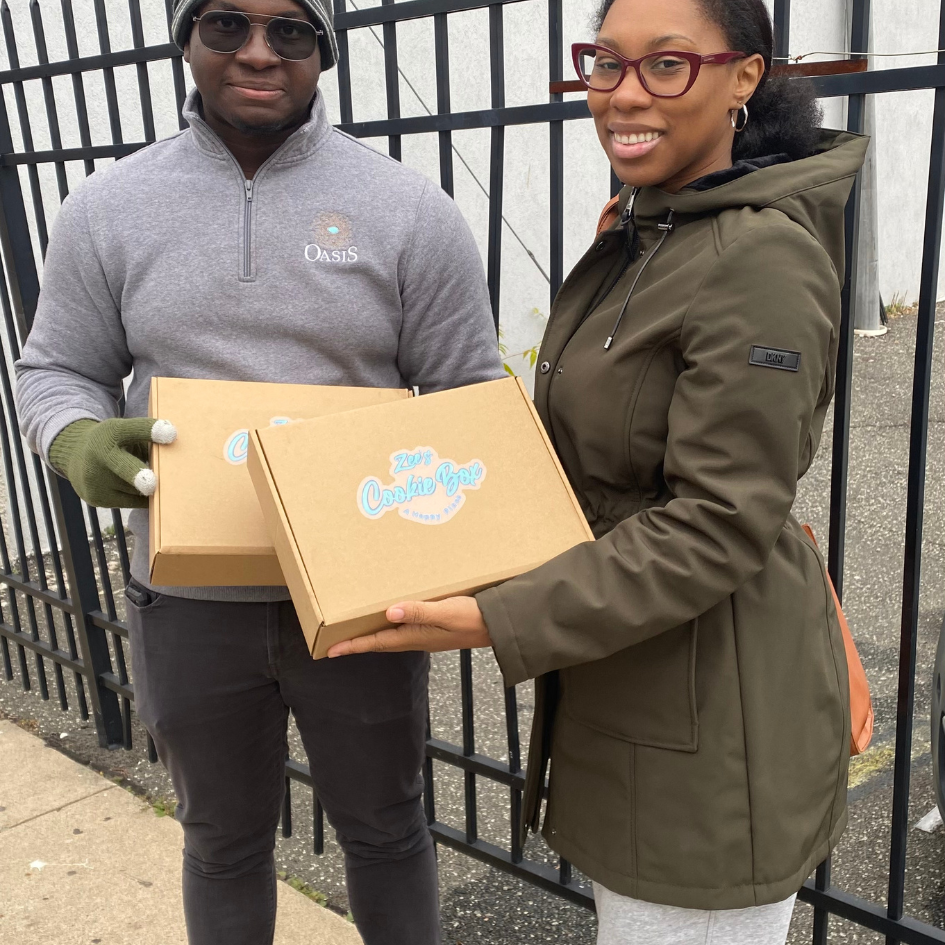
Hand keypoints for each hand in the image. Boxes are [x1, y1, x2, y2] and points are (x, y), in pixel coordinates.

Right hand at [49, 417, 176, 508]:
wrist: (75, 455)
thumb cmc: (115, 443)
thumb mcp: (127, 432)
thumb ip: (149, 442)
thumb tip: (178, 460)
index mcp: (112, 432)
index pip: (133, 430)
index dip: (151, 431)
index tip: (171, 432)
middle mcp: (100, 455)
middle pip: (124, 467)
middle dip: (138, 476)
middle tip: (151, 484)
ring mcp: (96, 479)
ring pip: (136, 489)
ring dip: (151, 487)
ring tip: (152, 480)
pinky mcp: (98, 499)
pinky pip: (132, 502)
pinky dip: (143, 498)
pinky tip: (146, 493)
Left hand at [327, 597, 491, 656]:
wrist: (498, 626)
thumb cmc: (473, 618)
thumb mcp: (446, 612)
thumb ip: (419, 611)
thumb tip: (389, 611)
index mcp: (414, 636)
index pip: (376, 642)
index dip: (352, 645)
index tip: (330, 650)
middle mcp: (416, 637)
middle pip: (380, 641)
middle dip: (357, 642)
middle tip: (336, 641)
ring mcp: (426, 634)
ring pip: (391, 635)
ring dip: (372, 633)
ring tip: (356, 628)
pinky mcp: (435, 627)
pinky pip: (404, 627)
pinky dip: (391, 623)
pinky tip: (391, 614)